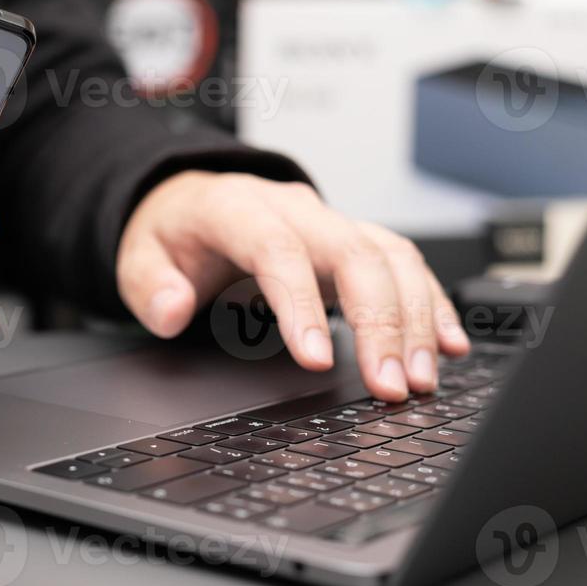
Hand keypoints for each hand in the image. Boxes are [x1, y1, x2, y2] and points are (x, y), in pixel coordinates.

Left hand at [116, 171, 469, 400]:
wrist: (192, 200)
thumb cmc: (172, 235)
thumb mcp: (138, 258)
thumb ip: (149, 287)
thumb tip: (172, 311)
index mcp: (238, 208)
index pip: (278, 251)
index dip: (301, 305)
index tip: (318, 360)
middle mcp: (295, 210)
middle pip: (353, 253)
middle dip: (381, 322)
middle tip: (390, 385)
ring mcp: (332, 222)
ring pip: (391, 257)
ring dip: (416, 319)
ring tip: (420, 379)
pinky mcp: (355, 241)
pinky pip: (406, 265)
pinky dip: (432, 304)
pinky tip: (448, 346)